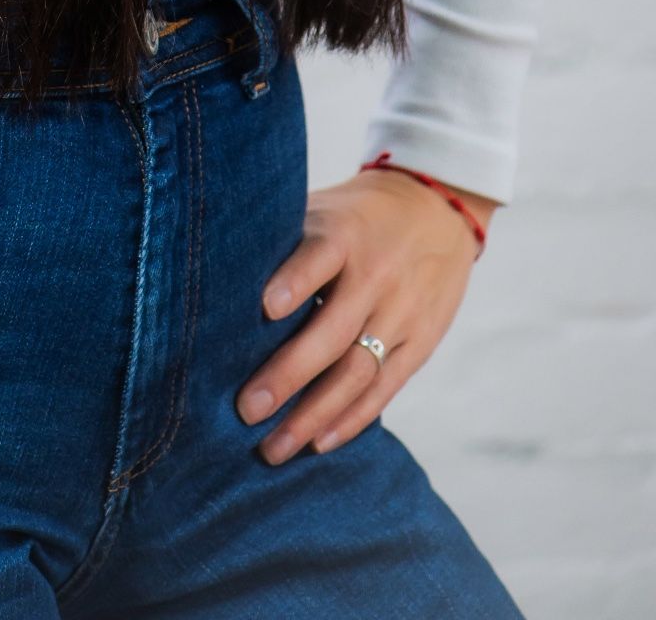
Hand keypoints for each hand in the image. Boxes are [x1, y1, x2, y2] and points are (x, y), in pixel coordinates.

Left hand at [235, 166, 498, 460]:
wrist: (437, 209)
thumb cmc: (356, 217)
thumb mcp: (324, 210)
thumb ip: (285, 242)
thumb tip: (218, 279)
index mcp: (345, 235)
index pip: (320, 256)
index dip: (296, 280)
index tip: (265, 306)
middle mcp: (376, 276)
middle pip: (334, 331)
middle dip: (289, 374)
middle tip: (246, 409)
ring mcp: (402, 314)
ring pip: (357, 372)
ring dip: (314, 414)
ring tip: (274, 447)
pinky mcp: (420, 343)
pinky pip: (384, 388)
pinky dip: (351, 419)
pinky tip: (318, 442)